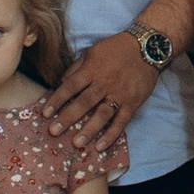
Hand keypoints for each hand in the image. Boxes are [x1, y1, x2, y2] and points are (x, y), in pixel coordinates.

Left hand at [46, 34, 157, 156]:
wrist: (148, 47)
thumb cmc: (116, 49)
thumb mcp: (93, 51)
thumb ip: (76, 68)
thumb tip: (61, 83)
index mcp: (92, 70)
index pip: (70, 86)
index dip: (57, 100)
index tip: (44, 113)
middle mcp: (104, 83)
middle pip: (84, 102)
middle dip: (67, 118)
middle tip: (53, 132)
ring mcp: (120, 94)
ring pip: (102, 114)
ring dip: (89, 130)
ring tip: (77, 143)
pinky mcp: (133, 102)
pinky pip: (121, 121)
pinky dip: (111, 134)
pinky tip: (101, 146)